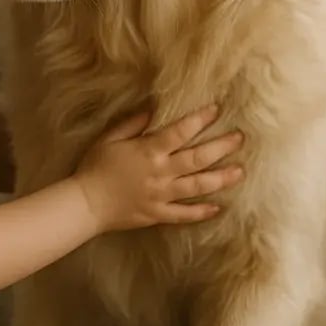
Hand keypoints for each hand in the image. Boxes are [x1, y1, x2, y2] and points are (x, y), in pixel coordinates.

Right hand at [74, 105, 243, 232]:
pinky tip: (218, 207)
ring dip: (221, 178)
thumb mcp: (109, 138)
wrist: (85, 203)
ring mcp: (161, 196)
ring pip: (198, 186)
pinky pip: (184, 215)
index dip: (200, 120)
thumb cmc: (94, 167)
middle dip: (221, 147)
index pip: (180, 132)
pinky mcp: (158, 215)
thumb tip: (153, 110)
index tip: (216, 110)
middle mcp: (160, 173)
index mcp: (148, 151)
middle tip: (240, 138)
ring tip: (240, 171)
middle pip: (198, 158)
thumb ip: (132, 124)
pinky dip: (201, 212)